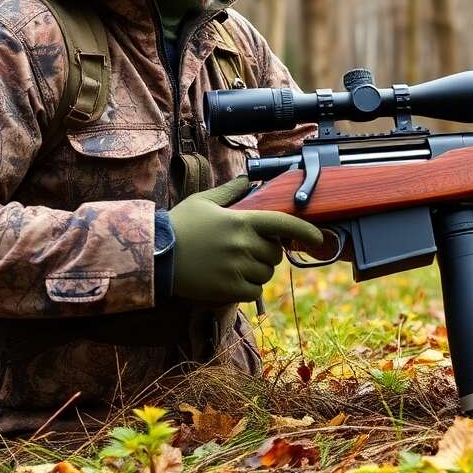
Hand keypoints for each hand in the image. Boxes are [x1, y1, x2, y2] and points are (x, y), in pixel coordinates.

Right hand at [168, 176, 323, 303]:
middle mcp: (243, 245)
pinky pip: (254, 292)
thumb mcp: (204, 202)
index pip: (283, 224)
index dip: (304, 231)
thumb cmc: (180, 226)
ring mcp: (236, 269)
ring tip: (234, 264)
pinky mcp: (227, 289)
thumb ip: (230, 192)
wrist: (155, 256)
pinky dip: (248, 288)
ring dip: (257, 271)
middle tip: (246, 250)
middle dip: (266, 253)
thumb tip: (246, 180)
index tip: (317, 237)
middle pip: (275, 254)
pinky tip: (231, 279)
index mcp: (241, 221)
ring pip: (266, 274)